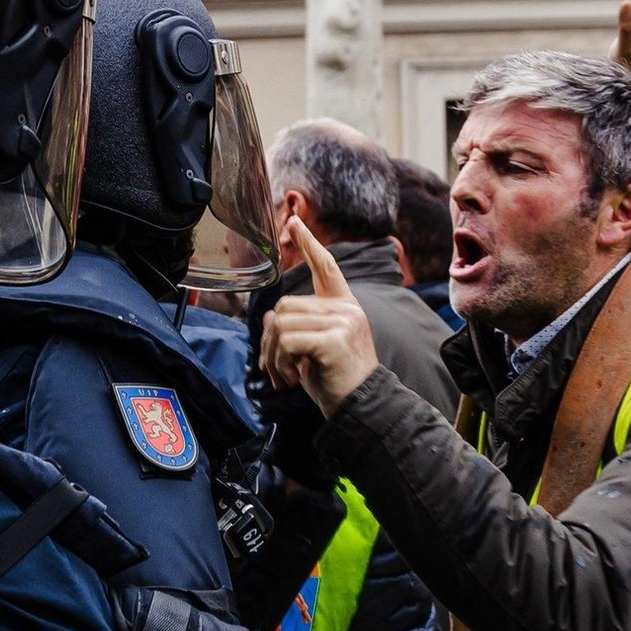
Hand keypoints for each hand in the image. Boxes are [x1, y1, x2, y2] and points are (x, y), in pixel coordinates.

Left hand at [260, 217, 379, 416]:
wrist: (362, 407)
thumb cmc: (337, 380)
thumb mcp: (312, 351)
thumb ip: (295, 329)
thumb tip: (268, 320)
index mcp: (344, 306)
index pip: (326, 267)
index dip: (310, 244)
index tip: (294, 223)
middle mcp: (345, 308)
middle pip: (285, 306)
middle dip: (270, 339)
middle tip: (274, 368)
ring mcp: (342, 321)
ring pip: (282, 324)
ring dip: (273, 355)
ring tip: (283, 377)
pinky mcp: (334, 339)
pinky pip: (288, 342)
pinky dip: (281, 362)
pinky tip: (292, 379)